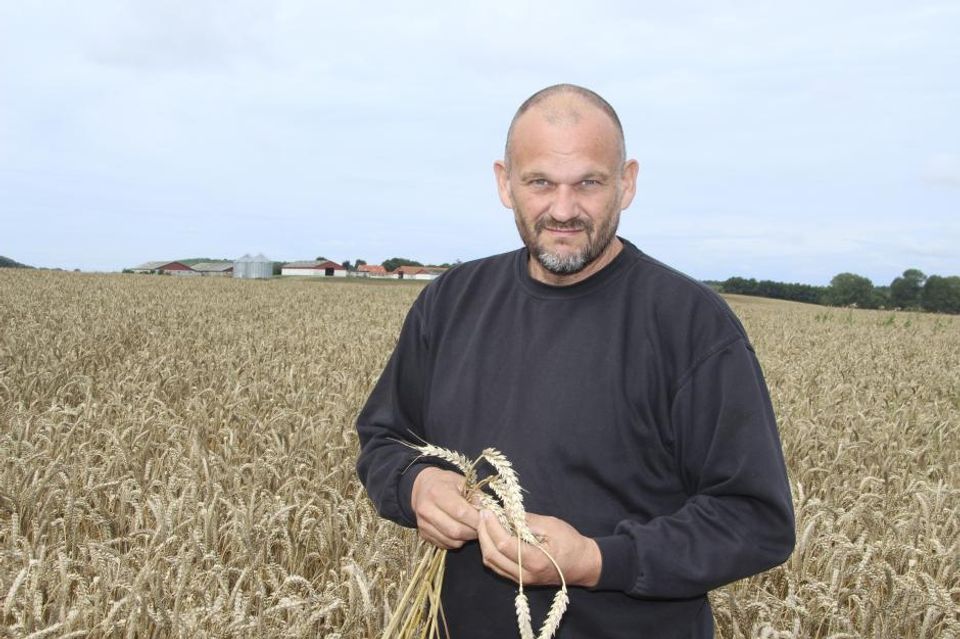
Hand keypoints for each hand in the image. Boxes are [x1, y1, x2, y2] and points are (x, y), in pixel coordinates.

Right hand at [410, 467, 479, 548]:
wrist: (422, 487)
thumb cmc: (445, 483)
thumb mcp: (461, 481)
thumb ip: (475, 495)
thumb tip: (486, 513)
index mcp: (437, 492)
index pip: (460, 512)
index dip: (476, 519)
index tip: (486, 519)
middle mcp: (427, 509)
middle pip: (455, 530)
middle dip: (473, 532)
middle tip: (482, 527)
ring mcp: (423, 524)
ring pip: (451, 540)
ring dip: (466, 538)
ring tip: (473, 530)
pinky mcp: (423, 534)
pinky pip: (445, 544)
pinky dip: (457, 542)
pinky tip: (461, 533)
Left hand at [476, 510, 601, 587]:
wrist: (583, 565)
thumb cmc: (571, 543)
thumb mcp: (551, 525)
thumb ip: (526, 520)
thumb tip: (505, 511)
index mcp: (535, 561)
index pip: (503, 544)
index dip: (491, 526)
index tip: (487, 511)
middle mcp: (524, 575)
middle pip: (491, 555)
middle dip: (483, 533)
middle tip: (482, 514)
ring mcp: (521, 580)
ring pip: (491, 563)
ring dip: (484, 542)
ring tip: (485, 523)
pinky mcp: (519, 579)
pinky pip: (497, 566)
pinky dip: (490, 550)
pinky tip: (492, 535)